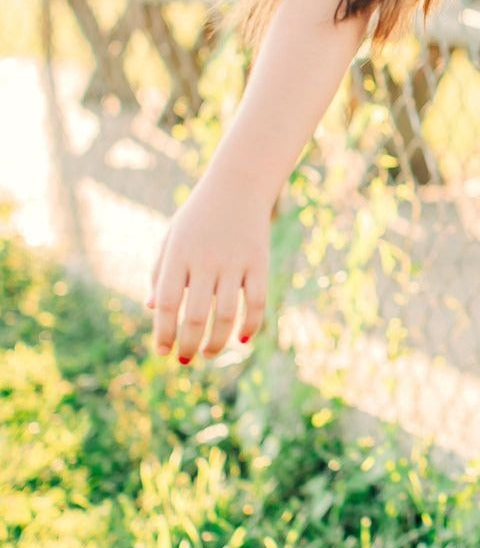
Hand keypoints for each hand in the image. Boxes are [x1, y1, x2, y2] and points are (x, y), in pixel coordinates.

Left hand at [147, 173, 271, 363]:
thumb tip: (151, 309)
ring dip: (217, 341)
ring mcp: (235, 262)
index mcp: (178, 255)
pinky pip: (257, 302)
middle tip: (185, 361)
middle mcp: (205, 261)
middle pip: (196, 315)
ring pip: (227, 314)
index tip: (163, 352)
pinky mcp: (259, 262)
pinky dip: (251, 325)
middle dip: (189, 345)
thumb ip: (159, 272)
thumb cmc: (198, 216)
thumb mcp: (171, 238)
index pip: (165, 303)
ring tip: (210, 354)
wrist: (238, 185)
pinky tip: (243, 340)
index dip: (163, 332)